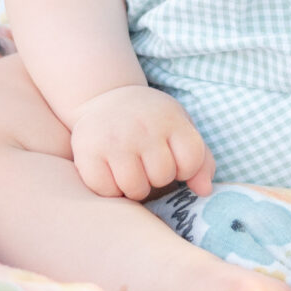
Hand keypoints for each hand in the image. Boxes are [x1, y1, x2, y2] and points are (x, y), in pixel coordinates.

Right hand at [70, 85, 213, 201]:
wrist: (107, 99)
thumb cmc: (151, 122)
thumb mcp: (181, 129)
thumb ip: (201, 160)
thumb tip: (204, 191)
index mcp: (169, 118)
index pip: (191, 162)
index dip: (185, 168)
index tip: (173, 157)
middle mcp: (141, 126)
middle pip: (162, 177)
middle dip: (157, 176)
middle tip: (146, 161)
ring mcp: (113, 139)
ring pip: (135, 189)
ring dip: (134, 187)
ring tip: (131, 168)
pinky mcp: (87, 151)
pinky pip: (106, 191)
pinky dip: (110, 189)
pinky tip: (111, 171)